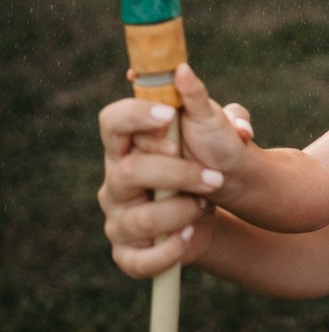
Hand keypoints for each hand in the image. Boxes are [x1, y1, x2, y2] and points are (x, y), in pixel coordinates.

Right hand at [98, 66, 252, 278]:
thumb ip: (204, 103)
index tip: (170, 115)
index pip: (111, 121)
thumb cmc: (205, 160)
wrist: (214, 211)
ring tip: (206, 205)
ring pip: (142, 217)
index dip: (136, 116)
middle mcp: (115, 180)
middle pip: (128, 170)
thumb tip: (184, 71)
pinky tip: (191, 233)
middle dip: (177, 173)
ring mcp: (118, 219)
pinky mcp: (128, 255)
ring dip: (182, 211)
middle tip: (214, 177)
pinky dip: (170, 250)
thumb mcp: (212, 129)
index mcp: (127, 144)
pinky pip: (141, 260)